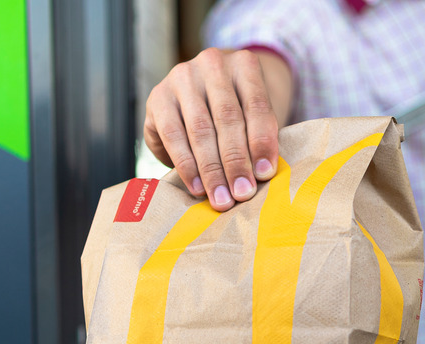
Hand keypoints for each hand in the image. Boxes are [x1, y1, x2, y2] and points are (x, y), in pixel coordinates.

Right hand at [144, 48, 291, 210]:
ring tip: (221, 198)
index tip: (265, 174)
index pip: (257, 106)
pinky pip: (173, 136)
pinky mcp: (159, 97)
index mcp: (245, 65)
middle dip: (236, 162)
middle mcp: (212, 64)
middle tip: (242, 193)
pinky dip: (186, 165)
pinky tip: (197, 187)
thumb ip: (260, 137)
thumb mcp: (254, 115)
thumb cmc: (239, 110)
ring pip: (200, 130)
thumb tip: (261, 176)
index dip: (261, 142)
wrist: (203, 92)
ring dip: (211, 170)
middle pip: (227, 119)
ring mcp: (182, 77)